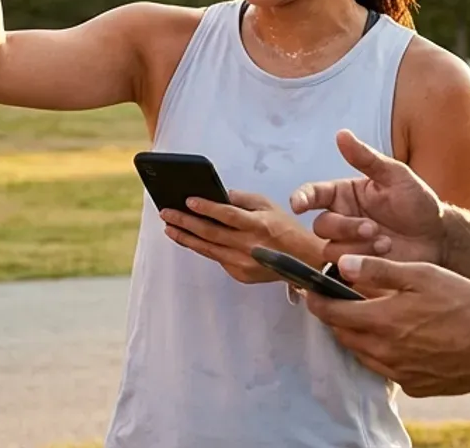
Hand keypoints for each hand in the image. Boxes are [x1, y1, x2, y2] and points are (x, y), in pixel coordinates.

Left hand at [159, 191, 326, 283]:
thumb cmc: (285, 229)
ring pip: (208, 249)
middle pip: (211, 233)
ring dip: (186, 238)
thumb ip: (243, 200)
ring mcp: (243, 263)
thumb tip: (219, 195)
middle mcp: (249, 246)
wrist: (303, 261)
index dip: (206, 207)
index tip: (188, 200)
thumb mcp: (268, 205)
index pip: (227, 215)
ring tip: (169, 228)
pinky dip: (202, 248)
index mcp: (258, 225)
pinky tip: (189, 239)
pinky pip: (217, 259)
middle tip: (166, 213)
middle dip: (185, 222)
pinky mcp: (240, 275)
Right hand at [291, 129, 450, 266]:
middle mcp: (341, 219)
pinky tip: (383, 258)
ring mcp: (348, 245)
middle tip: (372, 228)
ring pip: (331, 250)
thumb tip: (342, 134)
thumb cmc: (417, 202)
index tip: (299, 205)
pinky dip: (360, 264)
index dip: (301, 198)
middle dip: (345, 227)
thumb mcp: (395, 175)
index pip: (313, 194)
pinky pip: (344, 270)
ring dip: (357, 247)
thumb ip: (366, 158)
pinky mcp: (358, 267)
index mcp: (344, 194)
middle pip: (321, 226)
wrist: (439, 237)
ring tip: (386, 243)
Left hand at [301, 255, 469, 397]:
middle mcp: (385, 351)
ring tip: (367, 319)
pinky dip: (382, 354)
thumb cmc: (463, 303)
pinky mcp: (415, 385)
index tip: (310, 292)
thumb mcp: (422, 274)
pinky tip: (397, 340)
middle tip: (338, 302)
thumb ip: (379, 271)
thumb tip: (343, 264)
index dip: (316, 301)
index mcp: (382, 321)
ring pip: (362, 355)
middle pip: (343, 336)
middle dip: (335, 318)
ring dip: (356, 337)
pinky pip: (386, 370)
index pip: (332, 313)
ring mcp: (400, 372)